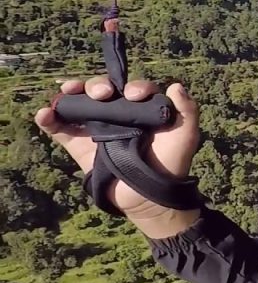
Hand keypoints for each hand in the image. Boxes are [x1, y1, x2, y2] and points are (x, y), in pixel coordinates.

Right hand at [34, 76, 200, 220]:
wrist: (150, 197)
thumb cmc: (171, 164)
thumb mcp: (186, 137)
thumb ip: (187, 112)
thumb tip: (177, 85)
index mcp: (142, 108)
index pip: (134, 88)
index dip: (133, 86)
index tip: (133, 95)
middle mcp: (119, 114)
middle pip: (103, 90)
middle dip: (97, 85)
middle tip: (100, 93)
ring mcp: (97, 128)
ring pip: (79, 103)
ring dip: (70, 94)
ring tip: (67, 92)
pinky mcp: (80, 145)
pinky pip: (60, 129)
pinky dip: (49, 119)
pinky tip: (44, 114)